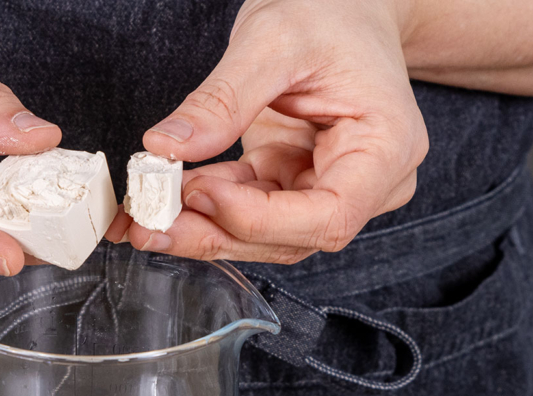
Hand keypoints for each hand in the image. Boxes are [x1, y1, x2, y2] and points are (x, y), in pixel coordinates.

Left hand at [130, 0, 428, 263]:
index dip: (261, 220)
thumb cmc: (331, 12)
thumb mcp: (274, 40)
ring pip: (264, 235)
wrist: (344, 7)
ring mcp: (329, 187)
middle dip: (216, 232)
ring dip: (203, 227)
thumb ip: (222, 99)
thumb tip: (166, 148)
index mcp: (386, 148)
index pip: (330, 215)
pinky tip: (165, 198)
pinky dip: (205, 207)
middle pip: (291, 236)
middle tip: (150, 221)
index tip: (201, 194)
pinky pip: (248, 211)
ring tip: (146, 213)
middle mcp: (367, 182)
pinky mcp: (293, 183)